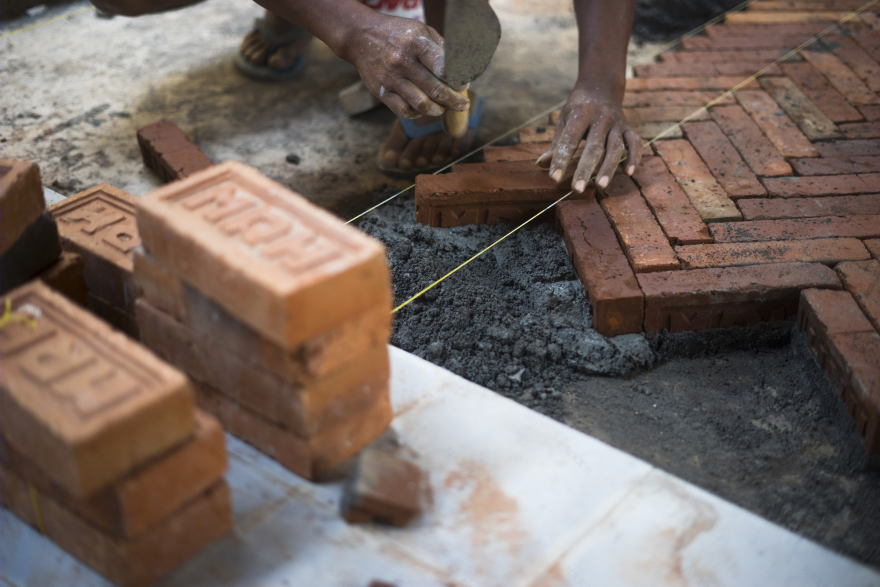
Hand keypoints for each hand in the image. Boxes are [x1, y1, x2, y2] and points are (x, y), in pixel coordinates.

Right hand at [341, 13, 469, 118]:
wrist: (360, 37)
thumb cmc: (397, 33)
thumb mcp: (420, 30)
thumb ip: (441, 47)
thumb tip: (462, 68)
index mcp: (415, 43)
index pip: (443, 68)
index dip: (458, 81)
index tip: (464, 86)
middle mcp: (402, 62)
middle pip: (435, 89)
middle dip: (454, 100)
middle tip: (463, 105)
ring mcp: (391, 78)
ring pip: (421, 104)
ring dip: (437, 110)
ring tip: (443, 108)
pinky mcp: (381, 91)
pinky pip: (403, 111)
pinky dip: (417, 114)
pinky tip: (423, 110)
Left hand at [537, 83, 642, 192]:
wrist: (601, 86)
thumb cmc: (578, 107)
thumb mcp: (564, 119)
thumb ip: (556, 144)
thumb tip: (541, 165)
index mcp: (580, 113)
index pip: (570, 140)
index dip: (561, 160)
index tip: (554, 178)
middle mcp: (601, 118)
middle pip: (594, 147)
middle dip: (585, 169)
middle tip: (577, 189)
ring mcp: (616, 123)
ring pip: (615, 148)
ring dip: (608, 168)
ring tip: (600, 186)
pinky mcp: (628, 128)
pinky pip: (635, 143)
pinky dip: (634, 157)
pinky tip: (628, 173)